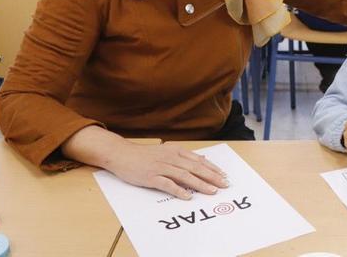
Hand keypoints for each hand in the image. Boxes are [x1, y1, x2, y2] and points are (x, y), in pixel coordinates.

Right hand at [103, 141, 229, 199]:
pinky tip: (188, 196)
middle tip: (224, 185)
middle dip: (212, 177)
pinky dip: (179, 190)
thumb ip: (184, 156)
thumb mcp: (167, 150)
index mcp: (176, 151)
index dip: (213, 169)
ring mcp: (161, 167)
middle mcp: (171, 158)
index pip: (199, 161)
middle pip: (195, 168)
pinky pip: (167, 184)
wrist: (121, 154)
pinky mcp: (151, 177)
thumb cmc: (144, 154)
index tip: (224, 176)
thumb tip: (202, 160)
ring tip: (211, 191)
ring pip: (185, 176)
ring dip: (200, 184)